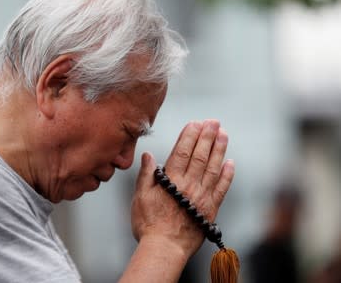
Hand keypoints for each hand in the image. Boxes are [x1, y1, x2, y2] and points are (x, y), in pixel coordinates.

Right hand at [131, 119, 234, 256]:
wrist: (164, 249)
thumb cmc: (148, 225)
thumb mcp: (140, 197)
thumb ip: (146, 175)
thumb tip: (148, 155)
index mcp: (171, 181)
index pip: (181, 152)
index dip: (189, 136)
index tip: (195, 123)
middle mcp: (189, 186)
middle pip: (200, 156)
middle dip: (207, 137)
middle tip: (214, 122)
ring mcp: (202, 197)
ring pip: (213, 168)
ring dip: (219, 150)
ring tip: (224, 134)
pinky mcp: (210, 209)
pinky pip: (222, 189)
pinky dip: (227, 175)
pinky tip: (231, 163)